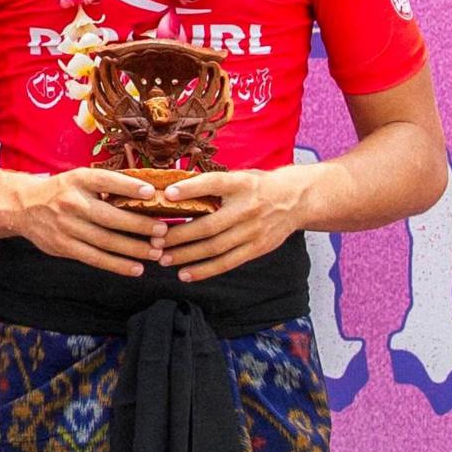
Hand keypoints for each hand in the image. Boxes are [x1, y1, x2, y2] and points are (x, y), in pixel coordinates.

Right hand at [0, 166, 168, 277]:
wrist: (24, 206)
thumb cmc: (62, 191)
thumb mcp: (80, 178)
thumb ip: (107, 185)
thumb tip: (148, 193)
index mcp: (78, 180)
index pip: (106, 181)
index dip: (129, 187)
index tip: (152, 193)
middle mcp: (71, 203)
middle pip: (110, 217)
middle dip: (140, 225)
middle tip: (163, 231)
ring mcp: (66, 227)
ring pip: (105, 241)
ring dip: (133, 249)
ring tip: (156, 252)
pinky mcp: (63, 247)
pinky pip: (94, 258)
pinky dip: (117, 265)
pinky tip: (136, 268)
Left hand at [148, 165, 318, 284]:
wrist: (296, 199)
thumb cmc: (258, 186)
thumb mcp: (239, 177)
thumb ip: (212, 185)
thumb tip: (172, 190)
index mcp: (241, 184)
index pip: (214, 184)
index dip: (191, 188)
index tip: (168, 194)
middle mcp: (248, 208)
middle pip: (209, 225)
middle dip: (179, 235)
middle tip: (155, 241)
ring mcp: (254, 230)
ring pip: (215, 247)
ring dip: (187, 256)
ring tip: (164, 259)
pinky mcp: (258, 248)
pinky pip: (228, 262)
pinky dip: (205, 270)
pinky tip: (186, 274)